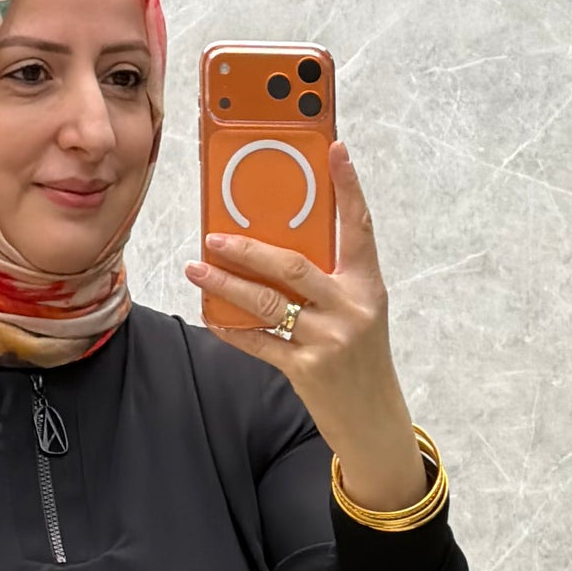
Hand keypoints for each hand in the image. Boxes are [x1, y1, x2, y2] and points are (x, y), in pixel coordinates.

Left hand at [184, 139, 429, 512]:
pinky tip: (210, 313)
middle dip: (248, 248)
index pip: (359, 227)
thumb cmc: (360, 359)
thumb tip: (275, 247)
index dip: (348, 186)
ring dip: (226, 282)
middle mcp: (352, 309)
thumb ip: (327, 281)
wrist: (374, 421)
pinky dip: (231, 327)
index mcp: (367, 287)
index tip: (336, 148)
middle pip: (294, 265)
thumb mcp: (358, 313)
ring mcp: (329, 340)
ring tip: (198, 267)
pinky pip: (259, 342)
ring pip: (268, 301)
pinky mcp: (307, 369)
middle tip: (214, 235)